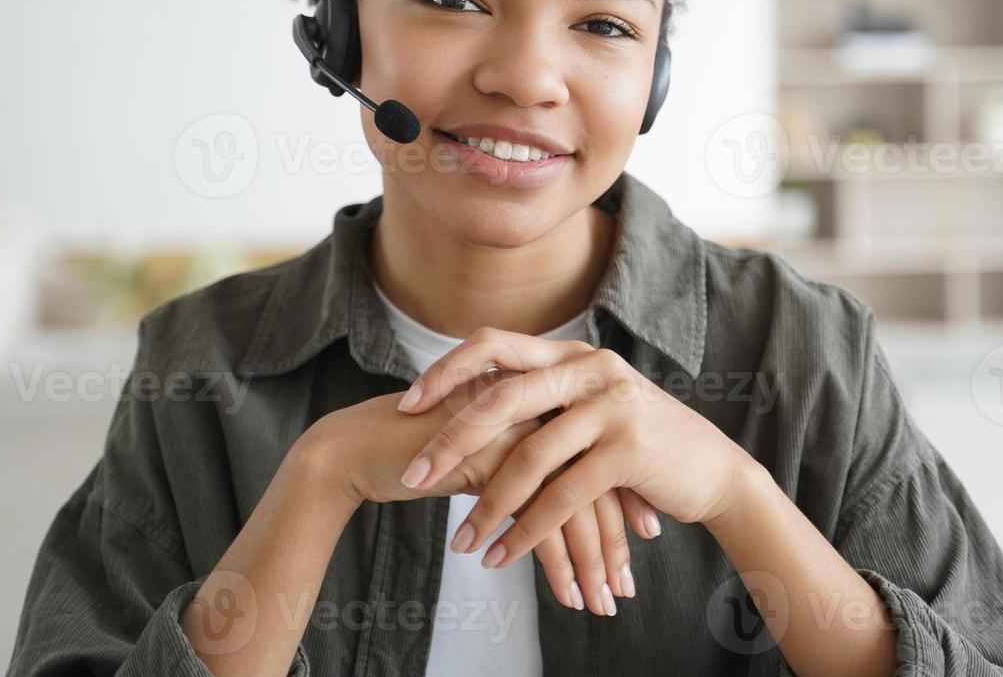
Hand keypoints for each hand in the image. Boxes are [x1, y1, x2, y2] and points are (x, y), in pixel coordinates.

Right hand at [301, 369, 659, 613]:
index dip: (624, 504)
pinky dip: (555, 565)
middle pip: (596, 482)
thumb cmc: (422, 452)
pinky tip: (566, 597)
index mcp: (543, 398)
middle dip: (614, 544)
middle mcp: (538, 408)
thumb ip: (527, 461)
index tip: (642, 542)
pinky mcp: (493, 460)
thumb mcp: (488, 452)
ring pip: (574, 505)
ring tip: (599, 605)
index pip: (601, 455)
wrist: (360, 446)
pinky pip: (538, 520)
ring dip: (591, 564)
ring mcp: (518, 431)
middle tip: (625, 590)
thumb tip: (569, 496)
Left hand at [395, 327, 752, 570]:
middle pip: (501, 398)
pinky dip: (527, 530)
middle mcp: (589, 368)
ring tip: (459, 541)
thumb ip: (544, 400)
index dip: (446, 372)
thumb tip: (475, 411)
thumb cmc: (641, 444)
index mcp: (572, 353)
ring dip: (488, 504)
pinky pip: (562, 495)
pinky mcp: (628, 450)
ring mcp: (611, 406)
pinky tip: (503, 555)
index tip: (407, 404)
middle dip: (451, 440)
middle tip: (412, 474)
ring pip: (529, 455)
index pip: (494, 346)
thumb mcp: (591, 407)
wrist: (712, 470)